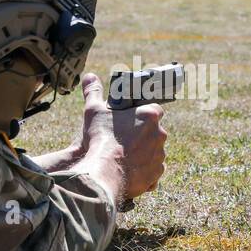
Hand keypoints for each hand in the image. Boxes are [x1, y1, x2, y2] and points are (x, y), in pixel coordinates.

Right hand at [71, 72, 167, 204]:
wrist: (104, 171)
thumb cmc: (101, 138)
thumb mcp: (94, 111)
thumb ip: (94, 92)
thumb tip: (90, 76)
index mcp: (149, 115)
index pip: (154, 110)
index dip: (142, 114)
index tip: (132, 120)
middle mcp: (160, 134)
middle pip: (154, 131)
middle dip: (142, 134)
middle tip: (124, 139)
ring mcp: (160, 155)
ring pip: (153, 151)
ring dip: (143, 152)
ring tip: (124, 156)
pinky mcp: (156, 174)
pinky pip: (152, 170)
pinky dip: (143, 170)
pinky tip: (129, 170)